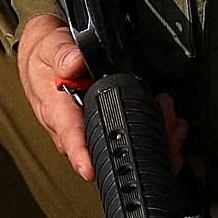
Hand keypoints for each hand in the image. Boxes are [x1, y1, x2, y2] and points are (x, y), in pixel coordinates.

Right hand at [13, 15, 183, 182]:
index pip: (69, 137)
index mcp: (58, 112)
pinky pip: (130, 138)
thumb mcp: (49, 48)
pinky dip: (156, 134)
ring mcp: (92, 130)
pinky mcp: (105, 126)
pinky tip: (172, 128)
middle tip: (165, 126)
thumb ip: (63, 55)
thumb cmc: (45, 58)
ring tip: (173, 120)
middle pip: (104, 148)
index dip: (82, 155)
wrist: (45, 59)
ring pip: (123, 146)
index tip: (92, 169)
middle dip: (137, 144)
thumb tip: (75, 63)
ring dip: (154, 137)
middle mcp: (76, 128)